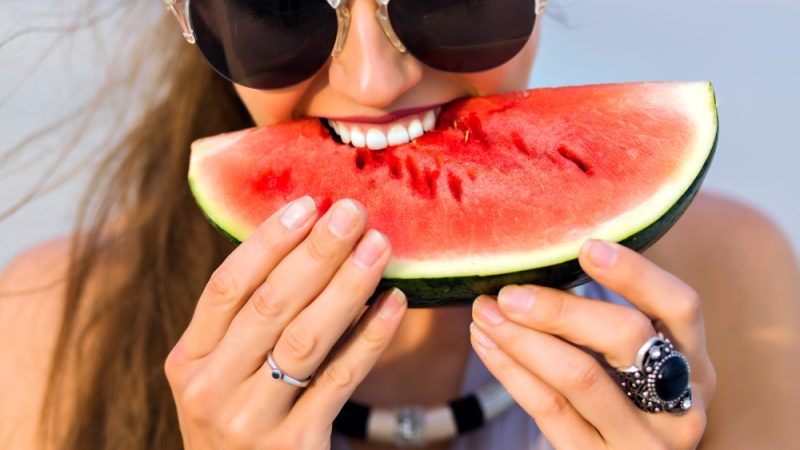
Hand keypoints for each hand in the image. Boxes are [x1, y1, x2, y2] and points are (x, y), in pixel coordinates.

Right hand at [165, 197, 406, 448]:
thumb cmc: (240, 420)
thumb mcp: (222, 374)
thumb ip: (246, 323)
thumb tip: (305, 243)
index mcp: (188, 360)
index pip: (226, 286)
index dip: (267, 241)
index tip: (307, 204)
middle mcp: (210, 388)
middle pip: (269, 305)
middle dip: (316, 252)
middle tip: (354, 213)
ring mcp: (249, 420)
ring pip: (306, 338)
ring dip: (347, 285)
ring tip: (379, 247)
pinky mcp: (293, 445)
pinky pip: (340, 379)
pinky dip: (370, 338)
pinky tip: (393, 303)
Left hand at [470, 240, 715, 449]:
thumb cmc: (626, 406)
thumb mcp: (641, 370)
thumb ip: (611, 327)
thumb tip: (543, 262)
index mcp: (696, 367)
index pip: (681, 307)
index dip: (637, 273)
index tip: (587, 248)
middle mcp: (681, 406)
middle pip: (626, 338)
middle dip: (560, 309)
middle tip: (511, 294)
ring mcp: (642, 442)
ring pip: (579, 375)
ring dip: (522, 337)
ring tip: (485, 312)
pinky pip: (549, 409)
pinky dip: (511, 370)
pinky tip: (487, 343)